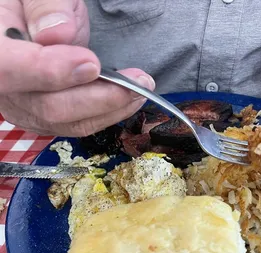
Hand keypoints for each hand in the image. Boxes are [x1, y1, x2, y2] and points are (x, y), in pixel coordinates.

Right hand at [0, 0, 154, 135]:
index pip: (8, 70)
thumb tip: (58, 32)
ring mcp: (27, 110)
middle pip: (51, 107)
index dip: (50, 72)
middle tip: (139, 82)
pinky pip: (79, 125)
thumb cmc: (30, 9)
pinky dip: (107, 114)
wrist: (28, 31)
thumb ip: (43, 5)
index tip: (92, 64)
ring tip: (140, 90)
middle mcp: (7, 91)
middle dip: (101, 98)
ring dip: (111, 109)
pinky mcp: (47, 120)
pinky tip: (127, 100)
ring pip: (70, 122)